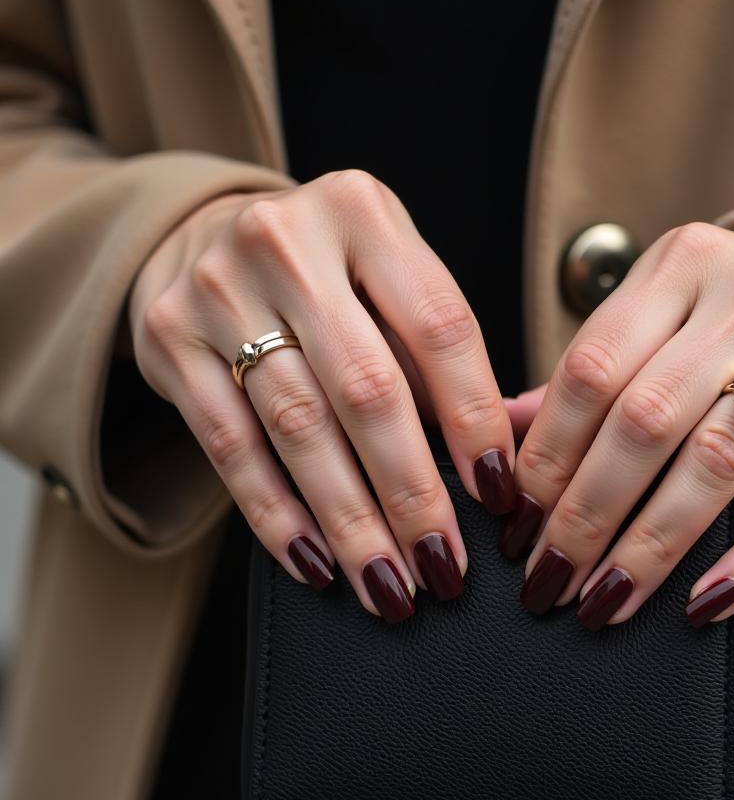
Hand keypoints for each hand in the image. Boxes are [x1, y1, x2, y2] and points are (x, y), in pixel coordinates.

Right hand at [128, 170, 515, 621]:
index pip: (439, 329)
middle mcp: (288, 241)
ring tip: (389, 585)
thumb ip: (437, 356)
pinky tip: (318, 564)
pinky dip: (278, 515)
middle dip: (413, 492)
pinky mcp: (170, 341)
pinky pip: (231, 448)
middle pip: (367, 389)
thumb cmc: (327, 277)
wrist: (200, 240)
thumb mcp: (387, 280)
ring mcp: (218, 288)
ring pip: (299, 428)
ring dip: (351, 521)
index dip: (475, 420)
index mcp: (364, 214)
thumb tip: (498, 470)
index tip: (498, 496)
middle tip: (444, 566)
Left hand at [501, 223, 733, 627]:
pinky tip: (702, 604)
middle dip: (584, 513)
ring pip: (716, 462)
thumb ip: (591, 370)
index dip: (545, 456)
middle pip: (645, 419)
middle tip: (547, 578)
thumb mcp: (665, 312)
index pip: (592, 369)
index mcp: (684, 263)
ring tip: (605, 601)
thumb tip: (499, 437)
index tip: (515, 524)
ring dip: (649, 547)